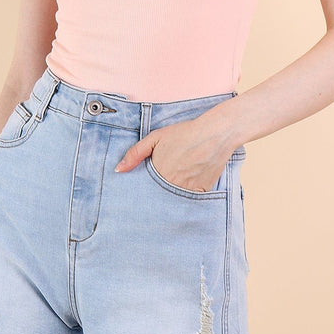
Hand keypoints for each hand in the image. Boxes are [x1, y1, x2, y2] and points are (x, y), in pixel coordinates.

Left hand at [114, 116, 233, 193]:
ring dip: (171, 195)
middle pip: (158, 196)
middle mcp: (171, 185)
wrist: (214, 134)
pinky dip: (187, 195)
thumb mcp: (155, 138)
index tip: (142, 190)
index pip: (144, 190)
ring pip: (173, 199)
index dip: (143, 189)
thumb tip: (118, 169)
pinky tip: (188, 181)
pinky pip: (190, 199)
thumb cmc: (184, 133)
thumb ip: (135, 154)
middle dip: (156, 193)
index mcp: (157, 174)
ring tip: (175, 181)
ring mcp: (187, 191)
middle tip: (162, 182)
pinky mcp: (202, 191)